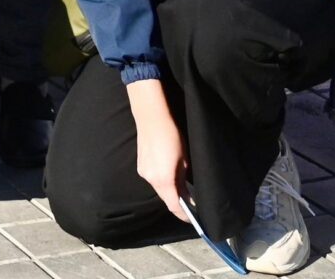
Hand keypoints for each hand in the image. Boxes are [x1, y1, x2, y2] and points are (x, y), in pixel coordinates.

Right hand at [126, 80, 187, 218]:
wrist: (151, 117)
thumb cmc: (172, 136)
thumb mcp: (184, 159)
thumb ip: (184, 179)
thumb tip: (187, 191)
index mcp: (163, 180)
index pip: (174, 206)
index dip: (184, 215)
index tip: (194, 218)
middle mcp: (150, 179)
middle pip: (165, 198)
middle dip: (178, 201)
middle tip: (192, 200)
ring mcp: (144, 172)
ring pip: (159, 188)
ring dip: (170, 190)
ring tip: (183, 184)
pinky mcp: (141, 165)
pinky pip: (154, 179)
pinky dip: (163, 181)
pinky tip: (170, 172)